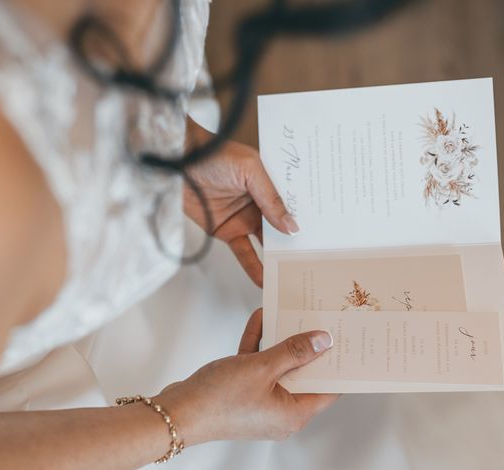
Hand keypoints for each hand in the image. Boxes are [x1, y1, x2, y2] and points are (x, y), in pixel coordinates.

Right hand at [155, 309, 336, 444]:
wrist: (177, 412)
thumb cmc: (218, 400)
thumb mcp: (261, 368)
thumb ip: (293, 352)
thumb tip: (322, 341)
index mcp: (293, 413)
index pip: (328, 388)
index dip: (337, 364)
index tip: (345, 340)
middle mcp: (280, 411)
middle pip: (303, 374)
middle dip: (309, 346)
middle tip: (319, 320)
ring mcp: (260, 401)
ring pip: (279, 366)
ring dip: (281, 341)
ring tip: (291, 313)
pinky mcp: (242, 392)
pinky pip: (257, 365)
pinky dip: (260, 344)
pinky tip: (261, 319)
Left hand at [183, 119, 298, 286]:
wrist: (179, 164)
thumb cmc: (214, 155)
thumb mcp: (250, 170)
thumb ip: (271, 198)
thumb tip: (291, 225)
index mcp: (270, 183)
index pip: (293, 204)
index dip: (307, 219)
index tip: (323, 237)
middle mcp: (260, 202)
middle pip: (282, 227)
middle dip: (296, 242)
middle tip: (314, 261)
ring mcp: (244, 218)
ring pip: (266, 243)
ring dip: (277, 259)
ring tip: (294, 276)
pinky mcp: (227, 231)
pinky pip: (244, 252)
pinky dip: (254, 267)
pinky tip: (265, 280)